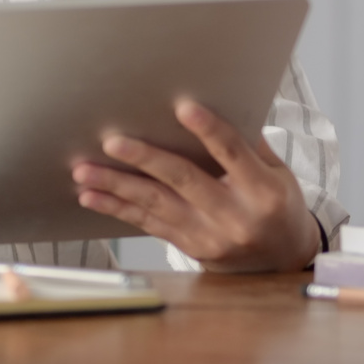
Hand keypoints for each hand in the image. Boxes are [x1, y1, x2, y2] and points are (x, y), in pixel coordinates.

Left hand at [71, 100, 320, 272]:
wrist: (281, 261)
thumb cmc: (277, 205)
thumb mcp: (278, 174)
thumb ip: (249, 144)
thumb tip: (216, 102)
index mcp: (263, 191)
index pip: (233, 154)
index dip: (209, 130)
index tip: (183, 107)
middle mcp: (235, 216)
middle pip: (184, 180)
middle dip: (144, 159)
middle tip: (111, 142)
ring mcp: (210, 235)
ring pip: (156, 205)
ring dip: (116, 186)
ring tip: (83, 170)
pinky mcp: (190, 247)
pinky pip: (148, 224)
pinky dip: (117, 208)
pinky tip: (90, 196)